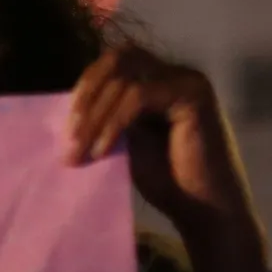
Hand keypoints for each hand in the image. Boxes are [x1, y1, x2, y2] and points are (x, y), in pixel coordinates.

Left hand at [67, 46, 265, 271]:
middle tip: (70, 132)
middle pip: (118, 59)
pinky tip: (104, 148)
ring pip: (124, 79)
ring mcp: (187, 80)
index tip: (65, 125)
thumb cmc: (168, 181)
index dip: (86, 87)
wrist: (206, 213)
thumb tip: (67, 104)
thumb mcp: (128, 140)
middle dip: (88, 93)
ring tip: (80, 147)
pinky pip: (139, 96)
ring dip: (96, 114)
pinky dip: (115, 121)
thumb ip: (108, 115)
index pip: (114, 63)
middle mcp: (176, 72)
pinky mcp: (194, 95)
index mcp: (160, 78)